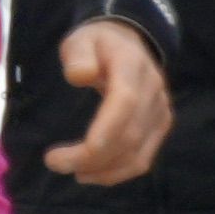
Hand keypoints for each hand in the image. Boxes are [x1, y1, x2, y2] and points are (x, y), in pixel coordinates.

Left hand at [44, 15, 175, 186]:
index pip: (125, 102)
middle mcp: (153, 90)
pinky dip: (117, 173)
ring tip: (71, 170)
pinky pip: (143, 159)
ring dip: (103, 171)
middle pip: (128, 134)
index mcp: (132, 65)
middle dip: (91, 157)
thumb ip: (78, 55)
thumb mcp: (80, 40)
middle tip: (54, 162)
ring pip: (137, 154)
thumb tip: (78, 76)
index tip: (74, 153)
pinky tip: (92, 173)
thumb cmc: (97, 45)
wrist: (129, 43)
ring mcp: (160, 111)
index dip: (104, 131)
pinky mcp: (160, 125)